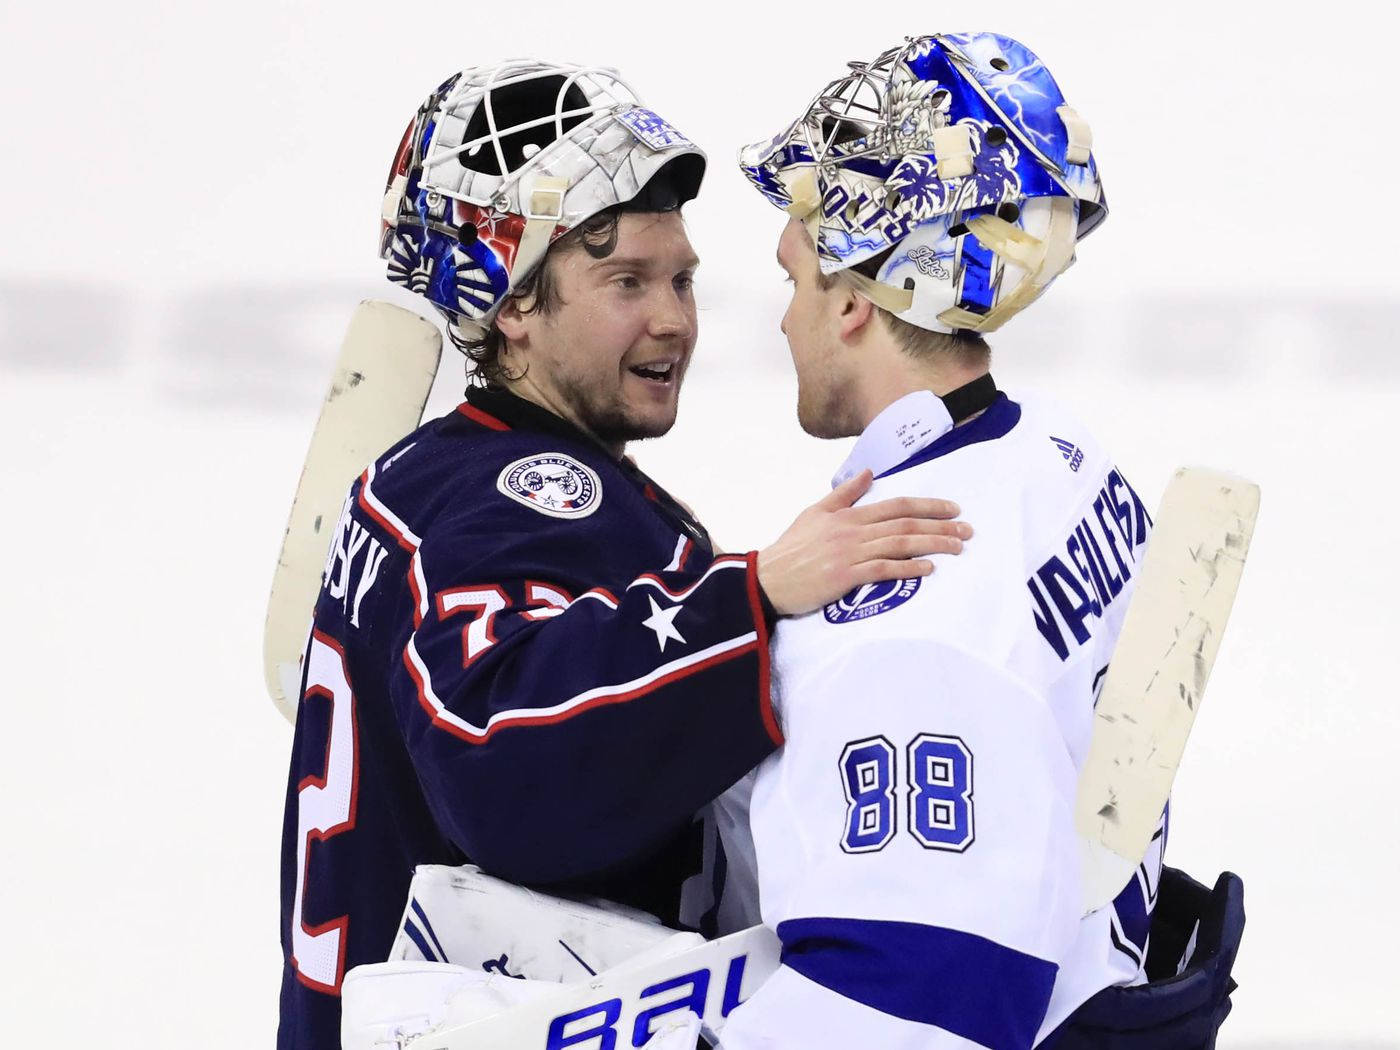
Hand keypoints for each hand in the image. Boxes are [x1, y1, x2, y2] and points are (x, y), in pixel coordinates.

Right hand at [757, 470, 971, 616]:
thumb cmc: (790, 549)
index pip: (895, 505)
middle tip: (967, 530)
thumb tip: (868, 472)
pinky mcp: (845, 577)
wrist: (766, 578)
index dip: (927, 505)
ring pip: (900, 544)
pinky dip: (908, 568)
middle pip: (905, 523)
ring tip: (956, 548)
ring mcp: (849, 553)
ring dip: (932, 545)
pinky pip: (883, 570)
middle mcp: (852, 530)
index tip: (952, 509)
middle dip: (940, 526)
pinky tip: (928, 569)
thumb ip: (844, 494)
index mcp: (847, 514)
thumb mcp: (814, 512)